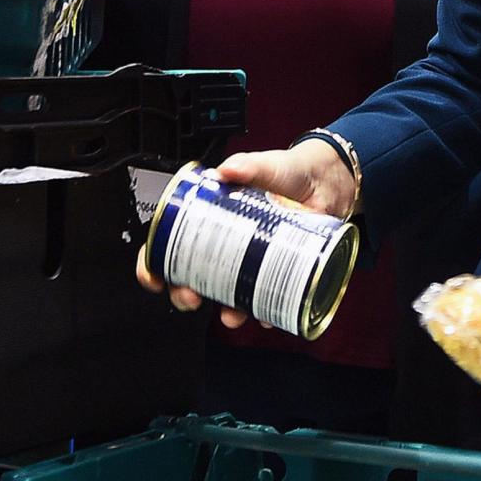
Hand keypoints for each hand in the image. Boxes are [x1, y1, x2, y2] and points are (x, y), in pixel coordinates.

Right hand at [135, 139, 356, 327]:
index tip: (153, 276)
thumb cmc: (289, 173)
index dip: (154, 263)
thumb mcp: (266, 165)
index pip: (169, 243)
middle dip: (184, 294)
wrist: (328, 184)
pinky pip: (267, 299)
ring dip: (225, 311)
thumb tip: (227, 170)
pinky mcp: (278, 272)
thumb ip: (247, 165)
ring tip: (230, 314)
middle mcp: (226, 244)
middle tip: (190, 296)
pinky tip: (266, 315)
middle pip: (192, 277)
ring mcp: (251, 262)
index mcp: (211, 217)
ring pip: (227, 295)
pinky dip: (265, 312)